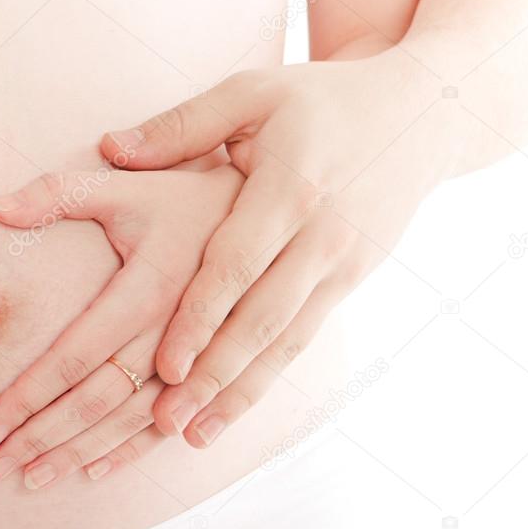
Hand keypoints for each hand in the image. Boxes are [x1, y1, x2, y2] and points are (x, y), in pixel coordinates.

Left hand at [0, 164, 243, 485]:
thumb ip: (60, 193)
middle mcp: (174, 334)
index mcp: (149, 289)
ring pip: (133, 421)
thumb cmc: (189, 197)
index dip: (29, 394)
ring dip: (82, 452)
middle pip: (100, 399)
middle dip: (44, 436)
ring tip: (34, 479)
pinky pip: (175, 421)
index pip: (76, 355)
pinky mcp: (216, 371)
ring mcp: (199, 359)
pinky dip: (133, 450)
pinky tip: (97, 470)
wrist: (275, 214)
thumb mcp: (129, 185)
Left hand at [100, 52, 449, 445]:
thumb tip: (109, 147)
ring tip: (193, 435)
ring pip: (285, 342)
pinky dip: (267, 377)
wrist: (418, 116)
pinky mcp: (351, 283)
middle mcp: (319, 237)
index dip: (201, 318)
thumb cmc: (319, 102)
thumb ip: (182, 125)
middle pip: (261, 319)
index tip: (165, 366)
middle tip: (167, 422)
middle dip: (214, 375)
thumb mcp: (251, 94)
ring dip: (239, 392)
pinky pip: (303, 338)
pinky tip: (234, 407)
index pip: (237, 264)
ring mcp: (341, 266)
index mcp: (289, 189)